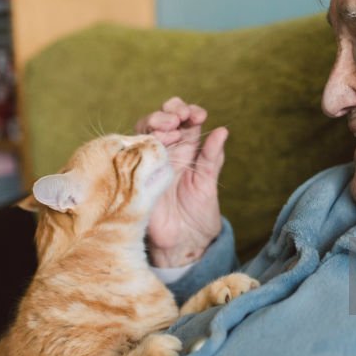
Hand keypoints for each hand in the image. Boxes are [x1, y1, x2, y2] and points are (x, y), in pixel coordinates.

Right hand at [136, 97, 226, 266]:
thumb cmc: (198, 216)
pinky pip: (133, 152)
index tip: (200, 115)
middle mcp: (167, 152)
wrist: (184, 244)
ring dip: (157, 121)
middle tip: (182, 116)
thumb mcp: (209, 183)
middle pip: (162, 119)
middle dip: (171, 111)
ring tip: (172, 126)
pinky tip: (158, 142)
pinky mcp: (137, 176)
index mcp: (187, 151)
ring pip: (145, 130)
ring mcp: (150, 162)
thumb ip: (213, 157)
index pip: (185, 121)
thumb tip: (222, 130)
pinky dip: (144, 141)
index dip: (189, 112)